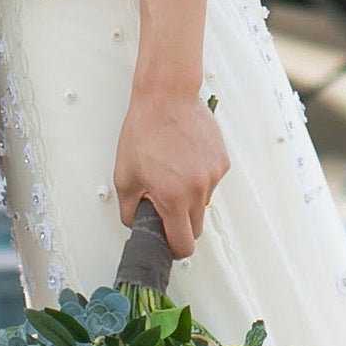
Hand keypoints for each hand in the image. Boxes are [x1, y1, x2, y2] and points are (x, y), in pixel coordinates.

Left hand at [115, 80, 229, 256]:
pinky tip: (185, 159)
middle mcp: (198, 189)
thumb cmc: (145, 130)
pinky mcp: (222, 161)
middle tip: (165, 205)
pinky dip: (199, 177)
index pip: (184, 244)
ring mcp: (213, 174)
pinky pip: (211, 181)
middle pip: (196, 228)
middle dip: (181, 223)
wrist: (167, 96)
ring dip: (190, 197)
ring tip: (172, 172)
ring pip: (204, 203)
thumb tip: (136, 223)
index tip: (170, 245)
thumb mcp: (124, 175)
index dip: (175, 249)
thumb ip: (129, 209)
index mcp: (173, 197)